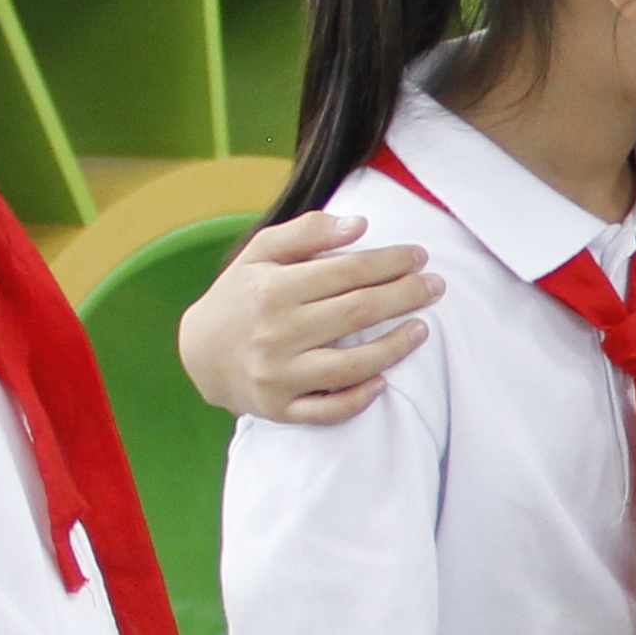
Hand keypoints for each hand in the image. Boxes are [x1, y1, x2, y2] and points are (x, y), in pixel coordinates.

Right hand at [180, 211, 439, 426]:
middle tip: (436, 286)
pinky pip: (328, 411)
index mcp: (271, 290)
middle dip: (404, 296)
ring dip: (394, 347)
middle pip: (356, 313)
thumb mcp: (261, 253)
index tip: (418, 257)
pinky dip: (358, 399)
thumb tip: (359, 224)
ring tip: (422, 329)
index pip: (346, 272)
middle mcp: (275, 333)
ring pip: (350, 366)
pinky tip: (384, 381)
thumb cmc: (241, 295)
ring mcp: (278, 375)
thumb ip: (307, 233)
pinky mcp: (280, 408)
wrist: (199, 352)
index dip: (389, 263)